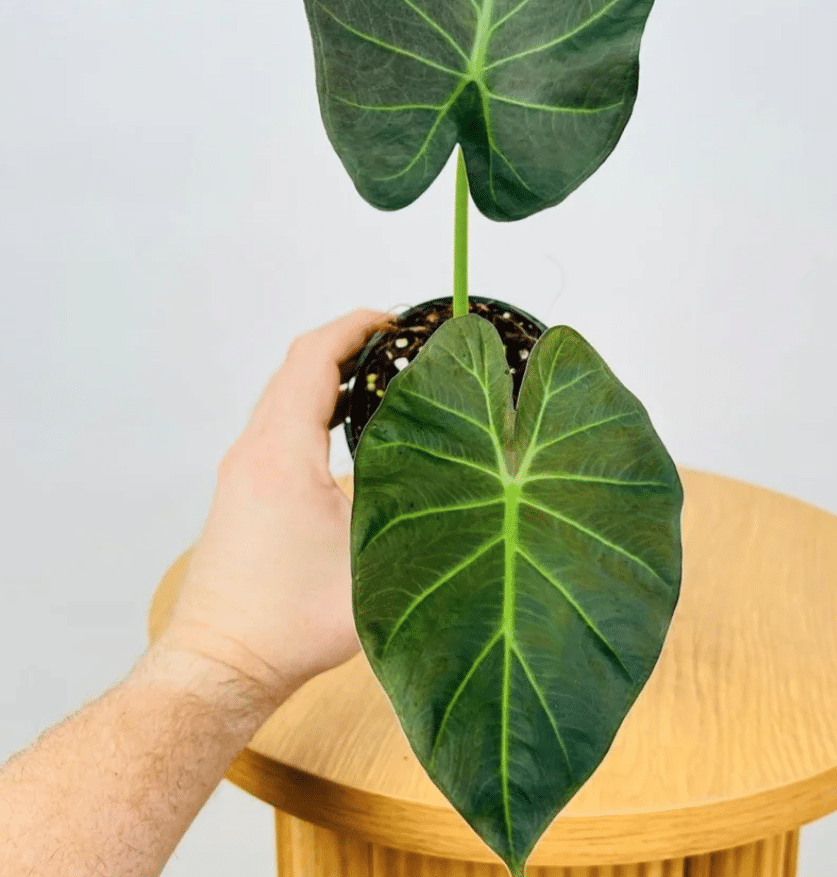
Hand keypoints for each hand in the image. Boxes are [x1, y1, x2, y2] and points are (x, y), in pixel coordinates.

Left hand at [157, 308, 391, 704]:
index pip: (312, 360)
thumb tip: (471, 486)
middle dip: (347, 344)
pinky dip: (312, 406)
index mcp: (282, 454)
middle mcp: (253, 452)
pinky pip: (276, 424)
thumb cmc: (288, 624)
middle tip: (399, 341)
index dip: (354, 328)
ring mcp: (241, 471)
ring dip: (327, 376)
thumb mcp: (372, 567)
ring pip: (283, 397)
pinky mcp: (240, 492)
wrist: (220, 664)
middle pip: (294, 369)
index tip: (396, 317)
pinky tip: (347, 430)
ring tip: (381, 376)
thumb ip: (416, 516)